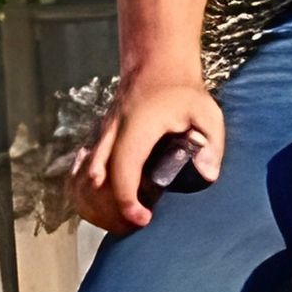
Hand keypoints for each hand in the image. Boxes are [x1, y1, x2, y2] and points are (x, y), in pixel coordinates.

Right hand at [71, 74, 226, 235]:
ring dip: (97, 204)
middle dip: (111, 210)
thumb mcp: (207, 112)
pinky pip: (80, 171)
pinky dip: (88, 193)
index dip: (127, 200)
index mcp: (136, 127)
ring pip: (83, 177)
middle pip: (96, 180)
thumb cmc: (183, 93)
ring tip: (122, 218)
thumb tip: (207, 175)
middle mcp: (111, 132)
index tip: (143, 220)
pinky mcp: (97, 140)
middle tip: (135, 225)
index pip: (123, 169)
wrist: (156, 66)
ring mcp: (100, 135)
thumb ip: (211, 144)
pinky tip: (106, 205)